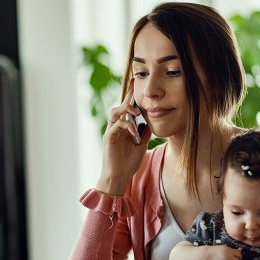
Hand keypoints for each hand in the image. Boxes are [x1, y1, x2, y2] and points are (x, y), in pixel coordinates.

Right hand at [96, 80, 152, 194]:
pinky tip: (135, 132)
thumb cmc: (128, 163)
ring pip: (115, 111)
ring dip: (126, 109)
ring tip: (136, 112)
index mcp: (124, 127)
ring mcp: (111, 131)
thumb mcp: (141, 144)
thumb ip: (144, 132)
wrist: (119, 177)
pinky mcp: (109, 137)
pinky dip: (127, 126)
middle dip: (128, 95)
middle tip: (135, 84)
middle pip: (120, 106)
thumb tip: (151, 120)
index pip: (128, 108)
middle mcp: (116, 127)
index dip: (131, 95)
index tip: (137, 82)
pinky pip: (117, 125)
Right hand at [207, 246, 241, 259]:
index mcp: (229, 251)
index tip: (236, 255)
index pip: (239, 255)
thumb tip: (241, 250)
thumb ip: (232, 250)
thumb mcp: (224, 248)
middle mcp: (229, 258)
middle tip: (230, 258)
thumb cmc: (215, 251)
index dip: (238, 255)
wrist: (206, 257)